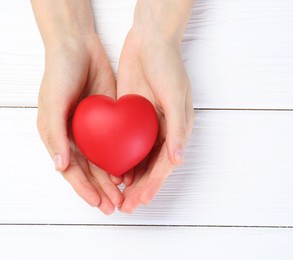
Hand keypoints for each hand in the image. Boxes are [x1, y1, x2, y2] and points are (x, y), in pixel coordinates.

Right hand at [36, 34, 123, 214]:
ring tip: (126, 194)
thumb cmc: (58, 74)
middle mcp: (76, 137)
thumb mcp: (53, 103)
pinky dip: (122, 157)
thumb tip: (59, 167)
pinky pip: (117, 143)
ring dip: (114, 178)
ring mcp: (93, 129)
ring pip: (105, 160)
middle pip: (90, 171)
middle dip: (102, 189)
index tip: (98, 203)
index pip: (72, 171)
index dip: (84, 189)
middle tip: (116, 205)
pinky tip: (132, 168)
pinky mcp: (109, 119)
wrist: (78, 47)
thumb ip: (55, 135)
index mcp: (58, 137)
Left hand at [116, 29, 194, 212]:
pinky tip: (112, 170)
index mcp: (179, 128)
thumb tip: (179, 159)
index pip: (166, 163)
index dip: (154, 183)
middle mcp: (165, 131)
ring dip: (131, 177)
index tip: (142, 200)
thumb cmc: (168, 66)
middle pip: (152, 166)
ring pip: (139, 158)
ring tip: (119, 196)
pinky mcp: (133, 117)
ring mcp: (148, 125)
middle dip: (141, 187)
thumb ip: (178, 129)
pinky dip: (121, 159)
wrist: (150, 41)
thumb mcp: (175, 96)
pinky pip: (127, 143)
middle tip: (127, 206)